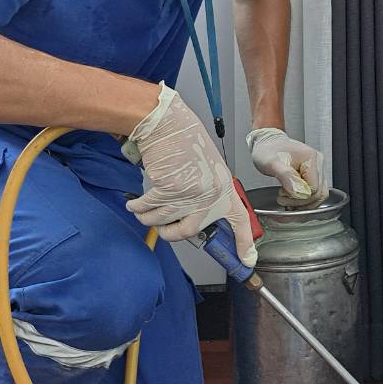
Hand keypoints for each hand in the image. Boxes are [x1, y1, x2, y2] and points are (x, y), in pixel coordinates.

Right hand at [122, 85, 256, 264]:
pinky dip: (137, 208)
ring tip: (142, 211)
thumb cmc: (187, 141)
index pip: (240, 220)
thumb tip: (194, 216)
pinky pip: (148, 208)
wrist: (170, 123)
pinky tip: (134, 204)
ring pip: (162, 220)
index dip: (244, 244)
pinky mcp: (167, 190)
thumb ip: (206, 192)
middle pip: (187, 231)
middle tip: (163, 230)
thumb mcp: (208, 168)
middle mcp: (209, 195)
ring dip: (147, 218)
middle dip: (169, 234)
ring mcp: (189, 194)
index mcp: (223, 189)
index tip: (247, 260)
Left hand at [247, 127, 327, 206]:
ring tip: (287, 199)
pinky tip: (292, 198)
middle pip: (318, 194)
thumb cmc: (268, 149)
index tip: (282, 193)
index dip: (299, 196)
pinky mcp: (313, 174)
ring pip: (319, 195)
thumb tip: (299, 191)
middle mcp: (318, 163)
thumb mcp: (271, 162)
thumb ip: (286, 176)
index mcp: (311, 158)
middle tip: (282, 198)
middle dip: (300, 201)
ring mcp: (317, 169)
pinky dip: (304, 199)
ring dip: (303, 202)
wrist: (266, 143)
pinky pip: (315, 192)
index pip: (314, 189)